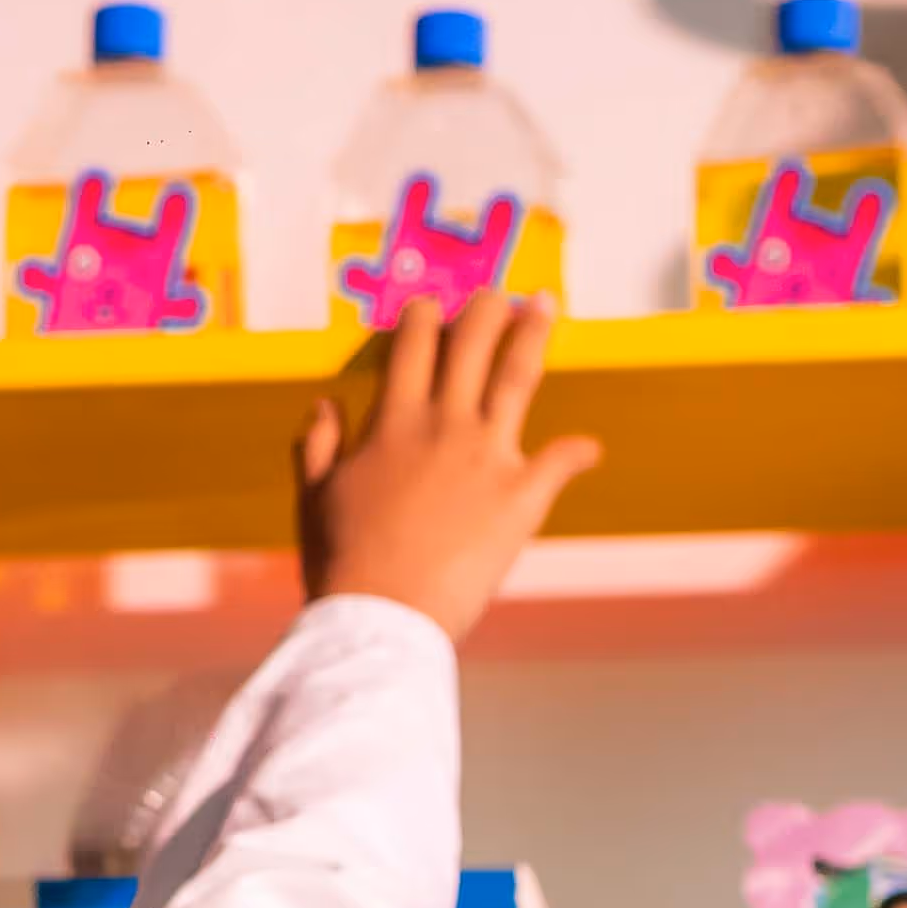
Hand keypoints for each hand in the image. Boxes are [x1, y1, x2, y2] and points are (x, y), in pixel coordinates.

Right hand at [299, 292, 597, 643]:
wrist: (383, 616)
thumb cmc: (342, 562)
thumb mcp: (314, 497)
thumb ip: (316, 444)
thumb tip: (325, 404)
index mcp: (392, 422)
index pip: (412, 347)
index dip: (423, 317)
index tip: (430, 305)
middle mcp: (443, 424)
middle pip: (471, 345)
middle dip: (486, 309)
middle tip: (497, 291)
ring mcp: (487, 454)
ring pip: (517, 376)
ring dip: (534, 335)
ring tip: (544, 306)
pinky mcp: (523, 494)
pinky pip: (561, 460)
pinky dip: (579, 452)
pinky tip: (592, 448)